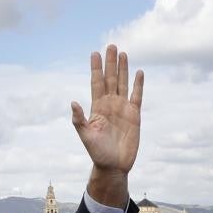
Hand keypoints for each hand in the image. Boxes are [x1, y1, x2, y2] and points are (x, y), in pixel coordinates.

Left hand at [72, 45, 142, 178]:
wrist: (114, 166)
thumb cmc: (97, 153)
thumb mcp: (85, 136)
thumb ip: (79, 120)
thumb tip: (73, 102)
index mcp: (97, 108)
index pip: (96, 83)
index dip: (96, 68)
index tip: (94, 53)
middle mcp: (110, 105)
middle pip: (110, 79)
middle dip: (110, 63)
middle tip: (111, 46)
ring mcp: (123, 109)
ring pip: (123, 84)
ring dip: (123, 69)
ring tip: (123, 53)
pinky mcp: (135, 115)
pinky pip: (137, 96)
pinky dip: (138, 85)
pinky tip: (139, 73)